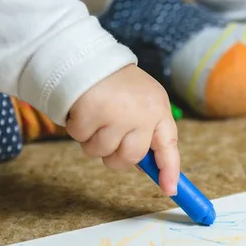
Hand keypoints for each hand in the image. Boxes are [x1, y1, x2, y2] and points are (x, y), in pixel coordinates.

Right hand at [66, 64, 179, 195]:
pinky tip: (82, 108)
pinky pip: (80, 138)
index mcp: (157, 108)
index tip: (170, 189)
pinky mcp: (91, 110)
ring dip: (92, 140)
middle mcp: (142, 111)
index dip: (169, 170)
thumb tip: (148, 169)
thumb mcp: (141, 104)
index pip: (167, 145)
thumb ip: (146, 132)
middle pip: (129, 158)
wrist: (86, 56)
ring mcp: (117, 111)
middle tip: (107, 133)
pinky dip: (76, 128)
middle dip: (114, 154)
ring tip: (95, 115)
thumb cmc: (116, 86)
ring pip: (101, 152)